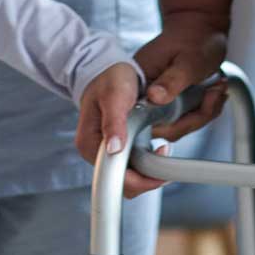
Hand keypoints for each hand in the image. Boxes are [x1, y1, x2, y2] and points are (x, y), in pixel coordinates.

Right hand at [74, 61, 162, 197]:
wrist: (107, 70)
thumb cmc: (109, 78)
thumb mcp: (115, 94)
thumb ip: (114, 120)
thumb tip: (113, 148)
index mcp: (89, 143)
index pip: (112, 178)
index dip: (137, 180)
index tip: (158, 172)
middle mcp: (95, 152)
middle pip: (122, 184)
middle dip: (147, 177)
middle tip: (165, 155)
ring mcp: (105, 153)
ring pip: (129, 179)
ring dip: (149, 171)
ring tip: (163, 150)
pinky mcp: (116, 150)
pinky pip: (133, 168)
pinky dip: (147, 164)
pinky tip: (157, 148)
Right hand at [137, 10, 230, 144]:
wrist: (202, 27)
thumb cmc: (195, 38)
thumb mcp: (187, 61)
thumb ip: (172, 80)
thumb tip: (154, 97)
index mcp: (139, 80)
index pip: (140, 117)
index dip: (165, 123)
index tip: (191, 113)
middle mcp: (144, 93)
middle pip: (163, 126)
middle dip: (193, 117)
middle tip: (212, 96)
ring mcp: (157, 99)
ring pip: (177, 125)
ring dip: (202, 113)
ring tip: (216, 91)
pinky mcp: (170, 103)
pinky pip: (186, 119)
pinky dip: (204, 110)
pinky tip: (214, 93)